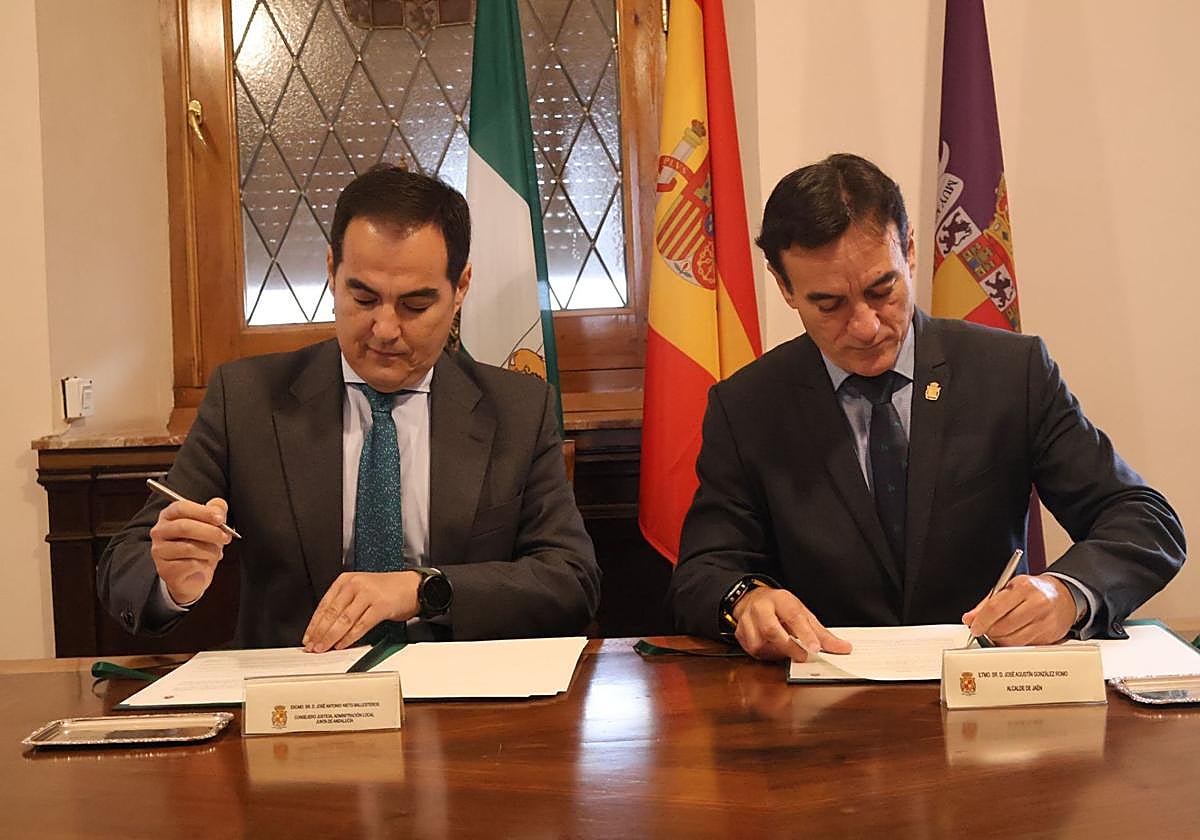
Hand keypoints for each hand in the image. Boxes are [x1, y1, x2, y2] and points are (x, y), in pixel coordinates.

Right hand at [149, 497, 230, 605]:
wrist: (194, 576)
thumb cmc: (201, 547)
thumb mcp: (212, 526)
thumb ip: (216, 511)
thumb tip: (219, 505)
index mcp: (169, 516)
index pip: (181, 508)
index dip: (203, 512)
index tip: (220, 519)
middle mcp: (160, 532)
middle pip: (184, 527)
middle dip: (210, 532)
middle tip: (225, 537)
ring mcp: (160, 551)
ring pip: (188, 547)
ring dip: (210, 550)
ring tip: (215, 553)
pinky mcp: (165, 569)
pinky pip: (190, 564)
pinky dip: (204, 564)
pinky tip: (204, 564)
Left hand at [303, 571, 420, 651]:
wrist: (412, 586)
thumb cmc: (386, 590)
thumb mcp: (360, 590)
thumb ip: (343, 605)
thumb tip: (325, 629)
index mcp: (346, 580)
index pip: (324, 604)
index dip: (314, 624)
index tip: (308, 637)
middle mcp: (355, 585)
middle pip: (331, 613)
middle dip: (320, 633)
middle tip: (313, 646)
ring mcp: (368, 594)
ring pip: (344, 620)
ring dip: (331, 637)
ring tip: (324, 648)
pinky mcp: (380, 605)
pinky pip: (360, 625)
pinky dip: (350, 637)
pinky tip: (343, 644)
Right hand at [732, 587, 852, 661]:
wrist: (752, 600)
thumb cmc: (780, 608)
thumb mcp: (802, 614)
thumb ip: (822, 633)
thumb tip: (844, 648)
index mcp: (780, 599)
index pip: (793, 616)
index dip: (805, 634)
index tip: (816, 648)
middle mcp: (761, 607)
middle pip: (771, 630)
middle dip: (789, 647)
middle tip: (803, 657)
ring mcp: (747, 620)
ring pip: (759, 643)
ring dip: (776, 652)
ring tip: (786, 651)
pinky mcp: (740, 632)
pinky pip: (752, 650)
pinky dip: (765, 654)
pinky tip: (772, 650)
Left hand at [962, 574, 1078, 645]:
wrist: (1063, 596)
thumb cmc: (1033, 591)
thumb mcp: (1009, 588)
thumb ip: (987, 604)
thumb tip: (970, 618)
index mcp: (1023, 587)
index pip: (995, 608)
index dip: (981, 621)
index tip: (974, 628)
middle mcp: (1036, 604)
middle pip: (1003, 627)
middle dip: (989, 632)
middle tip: (984, 631)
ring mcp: (1045, 621)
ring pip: (1013, 640)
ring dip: (1000, 641)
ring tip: (997, 633)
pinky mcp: (1049, 636)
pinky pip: (1024, 646)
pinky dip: (1013, 644)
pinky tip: (1012, 635)